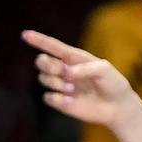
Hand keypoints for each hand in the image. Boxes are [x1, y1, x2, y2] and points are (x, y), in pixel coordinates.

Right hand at [23, 29, 141, 141]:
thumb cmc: (113, 83)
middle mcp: (64, 70)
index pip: (52, 47)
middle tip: (62, 71)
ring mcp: (61, 86)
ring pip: (43, 79)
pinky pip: (47, 97)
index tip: (25, 34)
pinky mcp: (60, 102)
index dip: (38, 40)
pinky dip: (57, 99)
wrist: (117, 107)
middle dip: (47, 65)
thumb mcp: (105, 70)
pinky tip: (71, 101)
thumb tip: (67, 74)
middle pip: (42, 62)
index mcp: (74, 58)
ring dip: (56, 83)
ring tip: (72, 89)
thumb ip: (86, 68)